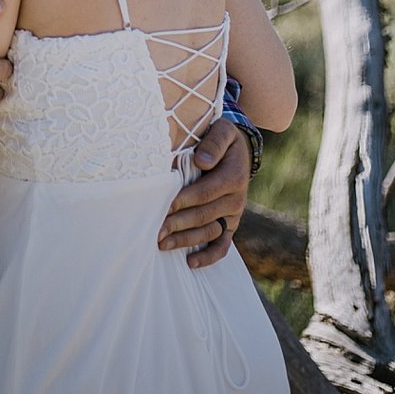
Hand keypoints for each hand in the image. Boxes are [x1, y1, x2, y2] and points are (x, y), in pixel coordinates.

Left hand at [157, 120, 250, 268]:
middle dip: (179, 224)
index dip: (184, 200)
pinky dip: (209, 256)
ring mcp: (233, 214)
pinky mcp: (230, 224)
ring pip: (210, 232)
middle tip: (156, 231)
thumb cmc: (222, 138)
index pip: (206, 192)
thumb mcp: (222, 130)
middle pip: (205, 215)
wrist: (239, 150)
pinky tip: (190, 263)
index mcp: (233, 176)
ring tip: (163, 245)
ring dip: (187, 241)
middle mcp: (236, 199)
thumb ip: (213, 143)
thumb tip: (202, 161)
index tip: (164, 206)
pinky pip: (223, 245)